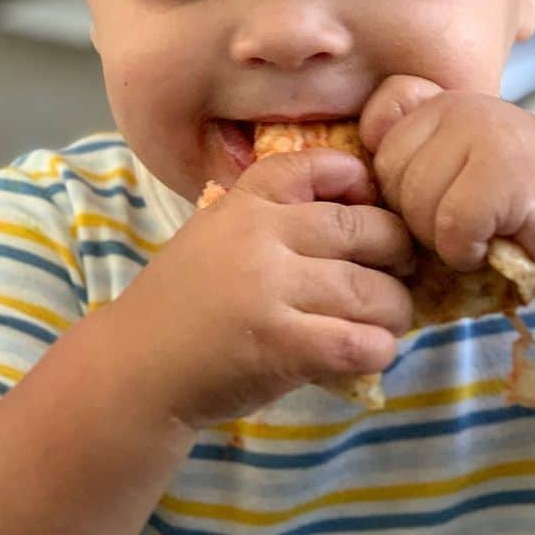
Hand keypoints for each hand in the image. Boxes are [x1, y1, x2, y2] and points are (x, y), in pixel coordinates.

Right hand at [115, 150, 414, 427]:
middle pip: (368, 230)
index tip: (372, 212)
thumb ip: (271, 218)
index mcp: (246, 204)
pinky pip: (361, 342)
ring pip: (374, 291)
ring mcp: (271, 291)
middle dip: (399, 253)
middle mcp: (261, 237)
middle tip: (399, 274)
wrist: (135, 368)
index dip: (362, 184)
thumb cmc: (183, 306)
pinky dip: (379, 349)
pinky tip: (370, 352)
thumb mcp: (215, 236)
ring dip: (395, 310)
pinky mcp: (282, 346)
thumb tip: (358, 207)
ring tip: (388, 320)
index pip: (323, 166)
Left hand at [359, 76, 534, 288]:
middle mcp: (463, 105)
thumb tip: (346, 184)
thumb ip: (414, 158)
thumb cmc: (523, 206)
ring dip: (445, 238)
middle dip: (417, 216)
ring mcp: (487, 133)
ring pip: (416, 204)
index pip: (376, 128)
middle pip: (389, 176)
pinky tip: (497, 243)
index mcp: (444, 101)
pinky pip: (451, 228)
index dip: (392, 176)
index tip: (432, 194)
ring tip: (485, 229)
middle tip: (465, 221)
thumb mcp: (462, 168)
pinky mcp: (507, 172)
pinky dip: (469, 252)